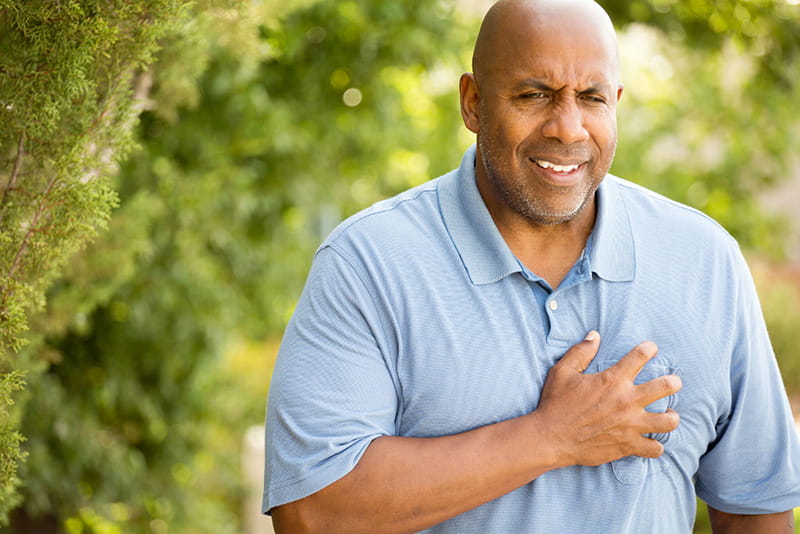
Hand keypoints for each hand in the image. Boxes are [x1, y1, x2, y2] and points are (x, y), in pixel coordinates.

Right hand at [535, 331, 681, 468]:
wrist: (551, 438)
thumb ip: (580, 352)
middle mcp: (627, 401)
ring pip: (668, 421)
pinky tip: (652, 441)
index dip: (649, 349)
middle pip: (665, 387)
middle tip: (673, 382)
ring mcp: (630, 425)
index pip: (639, 357)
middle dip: (673, 382)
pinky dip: (656, 445)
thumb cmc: (555, 403)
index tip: (651, 349)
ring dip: (671, 417)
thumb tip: (594, 335)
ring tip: (669, 415)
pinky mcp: (628, 445)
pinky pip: (654, 448)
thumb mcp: (562, 372)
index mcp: (612, 380)